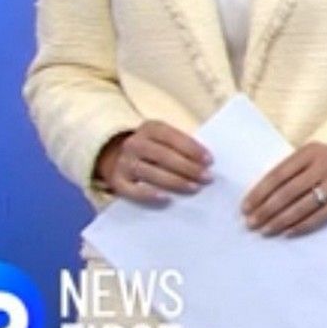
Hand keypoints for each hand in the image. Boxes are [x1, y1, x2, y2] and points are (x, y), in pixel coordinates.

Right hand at [95, 121, 211, 203]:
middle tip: (207, 178)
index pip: (172, 137)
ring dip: (174, 181)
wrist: (118, 158)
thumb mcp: (165, 140)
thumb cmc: (155, 150)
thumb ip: (182, 147)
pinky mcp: (117, 181)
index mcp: (150, 128)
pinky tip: (167, 199)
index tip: (209, 161)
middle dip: (187, 167)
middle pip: (162, 155)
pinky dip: (149, 195)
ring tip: (194, 188)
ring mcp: (124, 163)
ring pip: (149, 172)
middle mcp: (134, 143)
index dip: (191, 148)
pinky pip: (132, 190)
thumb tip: (205, 164)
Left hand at [243, 143, 326, 236]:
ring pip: (303, 205)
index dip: (259, 192)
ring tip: (266, 231)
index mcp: (310, 152)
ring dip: (281, 220)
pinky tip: (289, 233)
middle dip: (266, 210)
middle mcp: (324, 165)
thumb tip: (261, 197)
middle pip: (288, 191)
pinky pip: (323, 215)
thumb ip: (292, 170)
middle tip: (251, 224)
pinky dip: (304, 225)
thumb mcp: (314, 156)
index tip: (245, 208)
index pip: (278, 174)